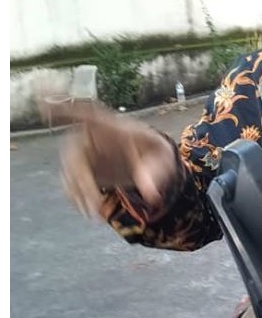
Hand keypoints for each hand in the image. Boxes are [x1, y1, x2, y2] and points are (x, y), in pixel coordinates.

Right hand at [41, 100, 177, 219]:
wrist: (150, 160)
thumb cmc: (155, 151)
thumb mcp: (162, 158)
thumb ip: (154, 172)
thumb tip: (151, 195)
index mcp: (109, 124)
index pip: (83, 112)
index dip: (62, 107)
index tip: (43, 103)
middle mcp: (89, 134)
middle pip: (75, 157)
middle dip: (82, 183)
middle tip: (95, 207)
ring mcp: (82, 151)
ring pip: (70, 172)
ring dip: (78, 194)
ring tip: (94, 214)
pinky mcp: (81, 167)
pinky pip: (70, 181)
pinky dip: (76, 196)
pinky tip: (86, 210)